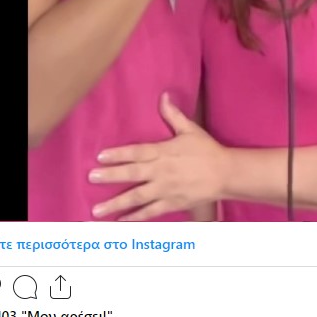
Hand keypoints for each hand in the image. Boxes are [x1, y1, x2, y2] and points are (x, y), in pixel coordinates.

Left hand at [88, 94, 229, 220]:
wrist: (225, 174)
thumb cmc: (207, 150)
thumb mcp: (190, 129)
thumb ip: (173, 115)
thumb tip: (163, 96)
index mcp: (164, 151)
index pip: (137, 152)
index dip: (118, 154)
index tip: (100, 157)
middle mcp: (162, 171)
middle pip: (132, 174)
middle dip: (110, 176)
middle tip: (91, 178)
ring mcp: (166, 189)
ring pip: (137, 197)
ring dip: (116, 204)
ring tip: (96, 210)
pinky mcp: (172, 203)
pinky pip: (150, 212)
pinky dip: (134, 218)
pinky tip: (119, 221)